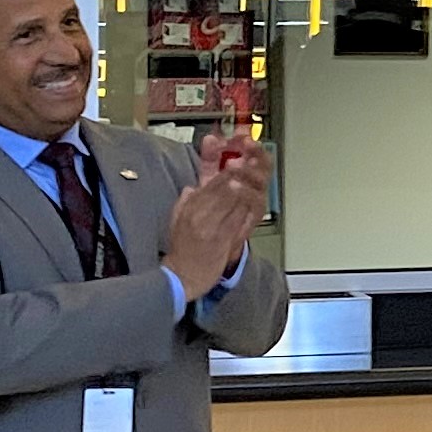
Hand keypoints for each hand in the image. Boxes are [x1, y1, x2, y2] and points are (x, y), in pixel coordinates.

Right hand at [163, 135, 264, 296]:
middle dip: (238, 170)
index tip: (234, 154)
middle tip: (250, 157)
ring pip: (232, 200)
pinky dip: (246, 205)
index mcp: (189, 207)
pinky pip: (238, 219)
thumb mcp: (176, 219)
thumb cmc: (181, 250)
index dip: (223, 166)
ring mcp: (212, 226)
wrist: (182, 277)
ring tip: (255, 170)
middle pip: (223, 186)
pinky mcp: (222, 239)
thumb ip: (185, 201)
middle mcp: (199, 214)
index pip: (208, 181)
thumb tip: (193, 188)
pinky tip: (253, 196)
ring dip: (245, 183)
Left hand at [193, 126, 272, 212]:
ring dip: (249, 167)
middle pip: (260, 157)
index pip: (246, 148)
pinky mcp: (256, 210)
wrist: (209, 240)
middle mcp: (251, 179)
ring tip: (234, 164)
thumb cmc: (209, 210)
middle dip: (253, 148)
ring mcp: (255, 194)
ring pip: (262, 175)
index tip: (237, 130)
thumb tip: (209, 138)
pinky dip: (245, 190)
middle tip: (245, 141)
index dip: (242, 137)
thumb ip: (208, 159)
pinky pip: (256, 197)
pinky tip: (234, 185)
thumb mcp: (205, 178)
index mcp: (239, 168)